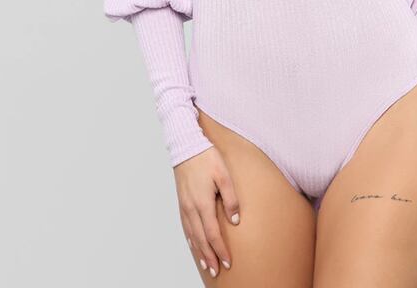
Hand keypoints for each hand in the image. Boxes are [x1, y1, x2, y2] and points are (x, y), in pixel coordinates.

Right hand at [174, 146, 240, 278]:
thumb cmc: (206, 157)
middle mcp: (191, 207)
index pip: (212, 233)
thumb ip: (230, 197)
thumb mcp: (224, 174)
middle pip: (201, 239)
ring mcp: (184, 205)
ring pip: (192, 235)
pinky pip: (185, 225)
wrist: (186, 145)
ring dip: (199, 251)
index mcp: (203, 202)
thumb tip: (235, 220)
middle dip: (210, 257)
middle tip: (217, 271)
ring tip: (206, 264)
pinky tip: (194, 244)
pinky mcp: (182, 201)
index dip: (220, 250)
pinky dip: (190, 239)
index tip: (227, 262)